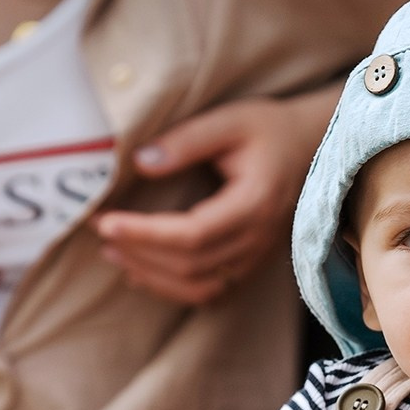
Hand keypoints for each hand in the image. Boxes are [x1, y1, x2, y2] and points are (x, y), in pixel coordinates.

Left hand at [99, 87, 336, 303]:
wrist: (309, 147)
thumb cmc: (268, 129)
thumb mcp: (228, 120)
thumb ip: (186, 141)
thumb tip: (140, 162)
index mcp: (255, 204)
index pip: (194, 234)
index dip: (146, 233)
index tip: (106, 220)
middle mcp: (258, 238)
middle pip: (192, 265)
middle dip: (140, 252)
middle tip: (101, 232)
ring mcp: (257, 255)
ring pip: (200, 286)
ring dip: (153, 276)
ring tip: (114, 253)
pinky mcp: (250, 261)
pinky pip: (210, 289)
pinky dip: (173, 287)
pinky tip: (142, 271)